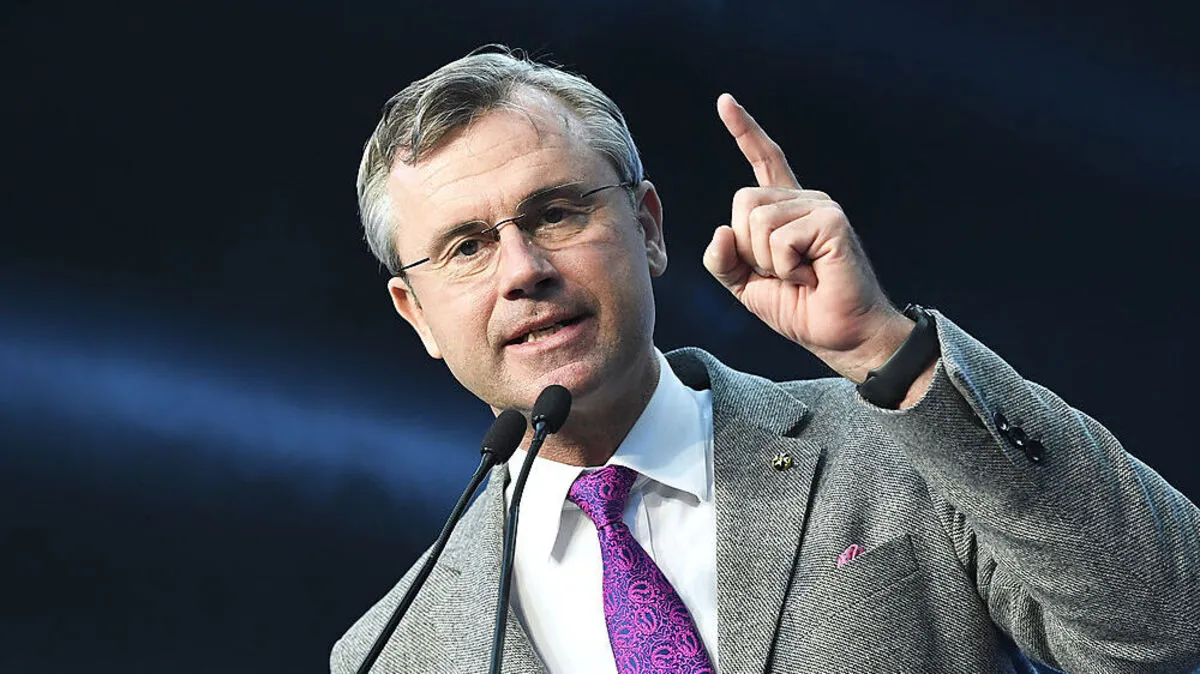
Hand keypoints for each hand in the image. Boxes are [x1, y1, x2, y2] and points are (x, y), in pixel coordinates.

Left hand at [703, 93, 914, 383]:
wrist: (841, 336)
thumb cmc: (800, 309)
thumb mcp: (746, 285)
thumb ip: (724, 259)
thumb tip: (720, 230)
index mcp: (785, 210)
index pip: (762, 161)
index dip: (744, 131)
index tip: (724, 101)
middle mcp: (804, 200)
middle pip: (742, 203)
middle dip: (747, 248)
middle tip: (782, 272)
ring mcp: (820, 207)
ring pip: (756, 221)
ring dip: (767, 261)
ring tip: (799, 275)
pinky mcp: (831, 221)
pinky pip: (779, 239)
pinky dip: (785, 268)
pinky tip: (812, 275)